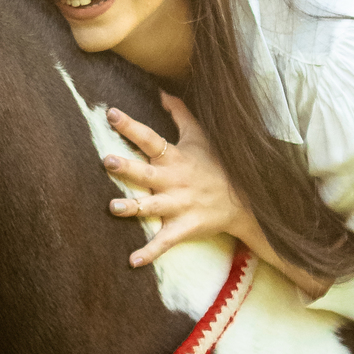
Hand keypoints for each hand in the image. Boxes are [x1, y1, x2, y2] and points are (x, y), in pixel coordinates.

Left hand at [103, 93, 247, 268]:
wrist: (246, 201)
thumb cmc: (218, 165)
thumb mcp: (201, 137)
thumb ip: (180, 114)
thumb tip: (162, 91)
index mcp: (176, 158)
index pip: (151, 138)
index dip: (131, 126)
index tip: (112, 113)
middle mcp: (174, 180)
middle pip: (147, 172)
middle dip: (128, 167)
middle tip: (107, 161)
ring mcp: (179, 205)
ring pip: (151, 207)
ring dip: (132, 208)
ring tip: (112, 207)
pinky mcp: (184, 227)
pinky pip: (165, 241)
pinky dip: (150, 252)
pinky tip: (132, 262)